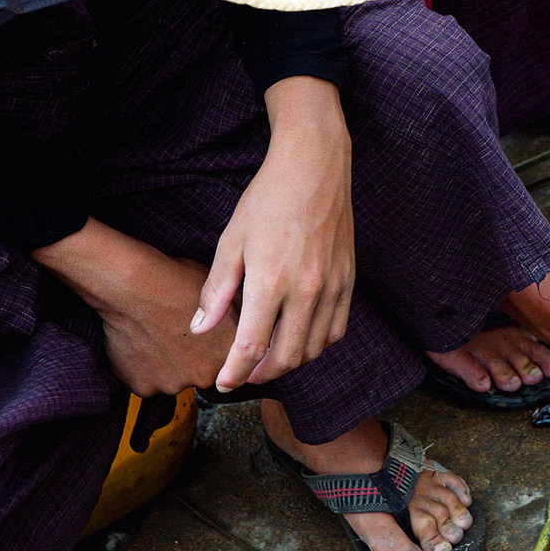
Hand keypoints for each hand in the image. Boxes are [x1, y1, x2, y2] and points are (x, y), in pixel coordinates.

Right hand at [31, 219, 236, 395]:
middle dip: (196, 359)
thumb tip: (250, 328)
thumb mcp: (227, 293)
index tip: (208, 338)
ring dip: (170, 365)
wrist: (132, 286)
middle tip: (180, 333)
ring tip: (160, 335)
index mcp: (229, 354)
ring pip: (175, 379)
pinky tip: (144, 343)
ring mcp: (173, 384)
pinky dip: (145, 368)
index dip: (219, 348)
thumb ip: (242, 320)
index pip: (234, 365)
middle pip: (204, 375)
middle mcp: (205, 375)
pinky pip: (148, 382)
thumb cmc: (176, 283)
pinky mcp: (144, 387)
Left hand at [195, 77, 354, 391]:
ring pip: (314, 348)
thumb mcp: (231, 240)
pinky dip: (318, 343)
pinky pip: (337, 329)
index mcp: (271, 281)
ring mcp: (332, 286)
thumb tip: (200, 327)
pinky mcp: (349, 280)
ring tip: (271, 358)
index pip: (251, 347)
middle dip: (262, 374)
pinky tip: (301, 337)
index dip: (236, 372)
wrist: (315, 168)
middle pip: (287, 357)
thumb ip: (216, 289)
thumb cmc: (268, 199)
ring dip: (291, 361)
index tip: (223, 383)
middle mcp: (306, 290)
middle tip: (245, 374)